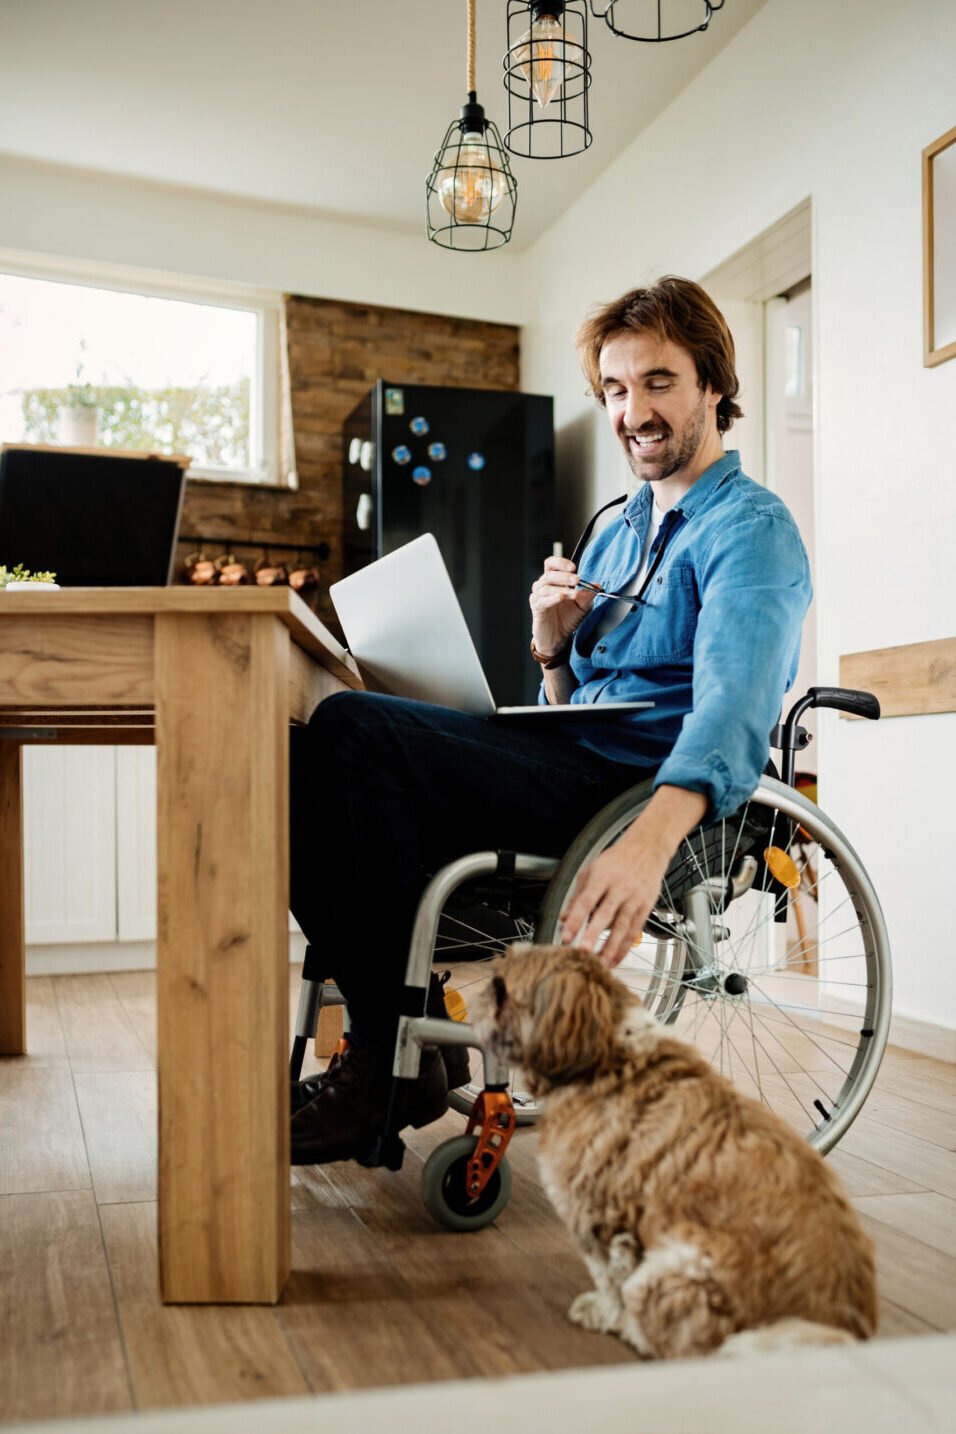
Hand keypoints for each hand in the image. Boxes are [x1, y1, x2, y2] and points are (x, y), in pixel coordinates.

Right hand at [529, 556, 595, 660]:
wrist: (559, 638)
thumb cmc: (567, 619)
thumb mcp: (582, 606)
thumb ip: (588, 595)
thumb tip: (597, 585)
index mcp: (553, 581)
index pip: (551, 564)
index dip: (560, 563)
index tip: (573, 568)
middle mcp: (543, 586)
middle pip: (549, 574)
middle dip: (564, 576)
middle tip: (577, 580)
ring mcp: (538, 597)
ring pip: (546, 586)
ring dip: (561, 588)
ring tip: (573, 593)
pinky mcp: (536, 608)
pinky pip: (542, 600)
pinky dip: (552, 597)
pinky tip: (561, 597)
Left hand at [559, 787, 708, 968]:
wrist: (647, 849)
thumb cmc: (617, 860)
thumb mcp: (591, 870)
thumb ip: (578, 896)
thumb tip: (565, 919)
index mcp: (602, 877)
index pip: (586, 901)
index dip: (576, 920)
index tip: (566, 936)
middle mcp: (620, 888)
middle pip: (605, 915)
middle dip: (593, 935)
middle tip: (583, 952)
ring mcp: (635, 899)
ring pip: (622, 927)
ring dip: (611, 948)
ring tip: (599, 965)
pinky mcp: (646, 907)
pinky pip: (634, 931)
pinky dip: (624, 947)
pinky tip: (615, 960)